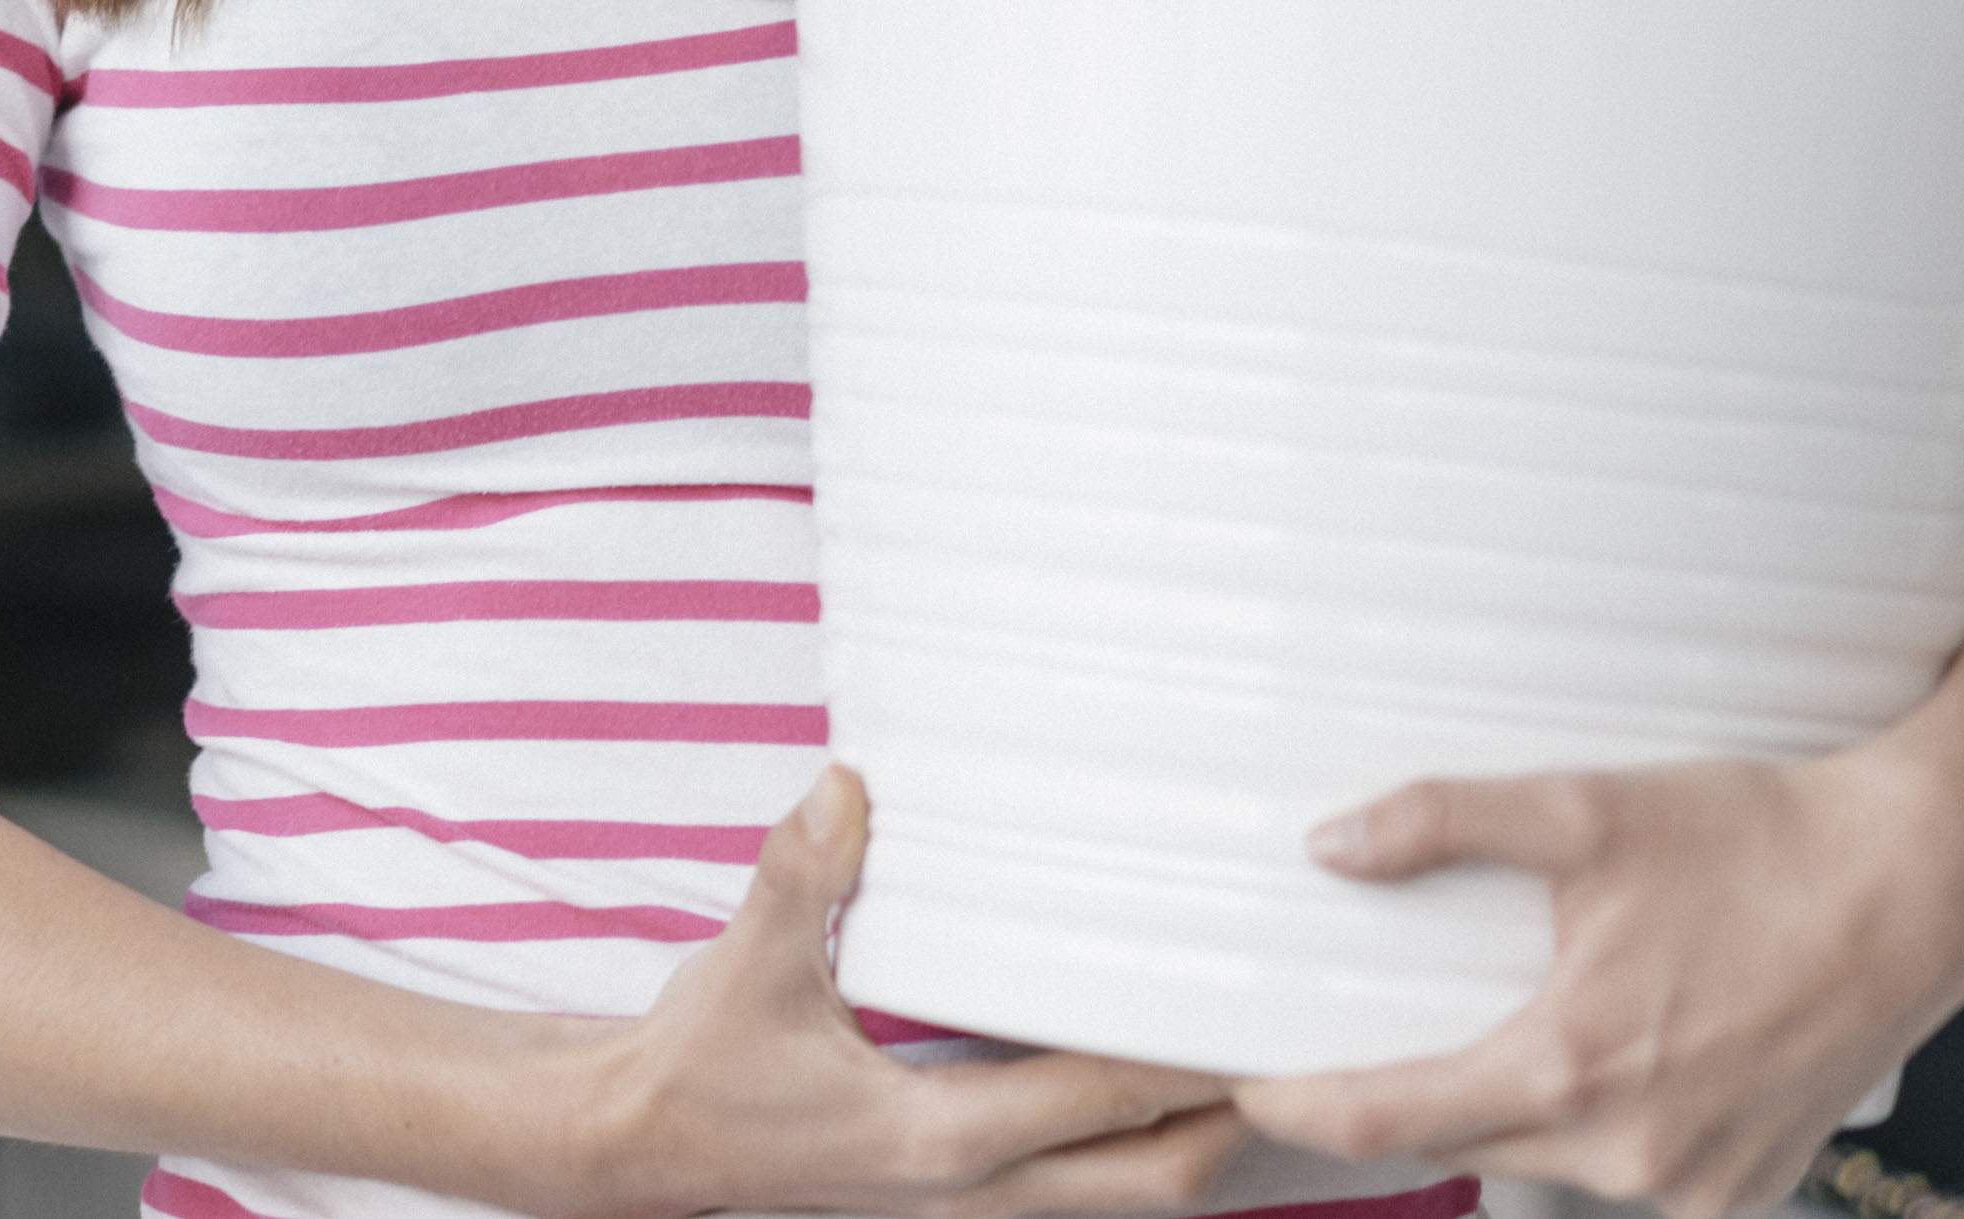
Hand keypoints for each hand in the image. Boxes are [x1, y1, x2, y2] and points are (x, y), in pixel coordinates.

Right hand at [544, 768, 1250, 1218]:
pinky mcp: (967, 1190)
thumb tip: (847, 787)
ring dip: (1209, 1139)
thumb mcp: (746, 965)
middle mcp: (980, 1189)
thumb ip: (800, 876)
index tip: (1274, 1007)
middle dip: (1248, 1121)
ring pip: (1137, 1194)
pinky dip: (1146, 1140)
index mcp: (942, 1137)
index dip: (1199, 1058)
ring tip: (1278, 1063)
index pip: (1108, 1097)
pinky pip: (1092, 1180)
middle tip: (1319, 1040)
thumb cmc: (700, 1061)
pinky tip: (1172, 1084)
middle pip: (1162, 1178)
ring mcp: (978, 1202)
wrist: (645, 1142)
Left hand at [1233, 752, 1963, 1218]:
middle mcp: (1628, 1151)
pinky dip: (1599, 1134)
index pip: (1388, 1121)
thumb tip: (1324, 845)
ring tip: (1489, 1045)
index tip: (1244, 1089)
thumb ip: (1439, 823)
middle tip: (1347, 1052)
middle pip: (1465, 1147)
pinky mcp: (1747, 1188)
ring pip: (1550, 1165)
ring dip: (1510, 1118)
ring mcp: (1694, 1184)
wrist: (1919, 889)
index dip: (1302, 1109)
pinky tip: (1606, 1070)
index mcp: (1570, 1070)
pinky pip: (1634, 1175)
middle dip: (1402, 1109)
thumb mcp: (1583, 812)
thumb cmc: (1752, 841)